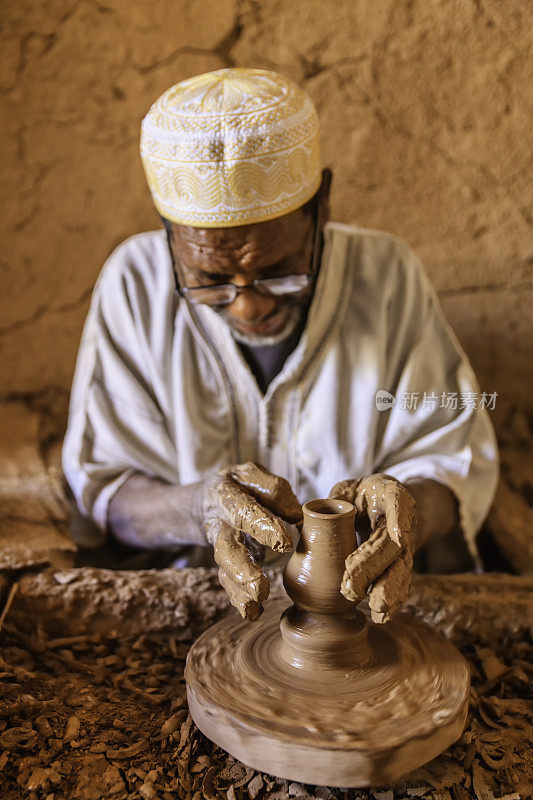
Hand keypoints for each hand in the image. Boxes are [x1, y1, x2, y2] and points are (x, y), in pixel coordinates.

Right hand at [203, 462, 301, 619]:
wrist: (208, 500)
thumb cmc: (240, 487)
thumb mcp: (252, 475)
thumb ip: (274, 490)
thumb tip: (296, 516)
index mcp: (226, 496)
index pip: (244, 511)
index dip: (262, 526)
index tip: (284, 542)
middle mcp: (220, 524)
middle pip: (226, 548)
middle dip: (241, 568)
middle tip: (260, 587)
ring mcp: (221, 546)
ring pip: (226, 571)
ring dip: (239, 588)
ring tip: (255, 604)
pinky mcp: (226, 563)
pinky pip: (229, 582)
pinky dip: (238, 598)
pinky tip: (251, 612)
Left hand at [329, 473, 416, 623]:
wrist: (385, 503)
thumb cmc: (359, 496)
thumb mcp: (345, 490)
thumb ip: (329, 505)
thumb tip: (300, 527)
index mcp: (388, 494)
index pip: (398, 502)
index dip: (400, 519)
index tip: (397, 536)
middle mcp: (402, 520)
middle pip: (393, 545)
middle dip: (374, 567)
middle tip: (352, 588)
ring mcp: (405, 544)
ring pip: (401, 568)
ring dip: (388, 590)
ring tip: (376, 609)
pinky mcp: (401, 563)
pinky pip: (400, 582)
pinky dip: (393, 600)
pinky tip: (383, 616)